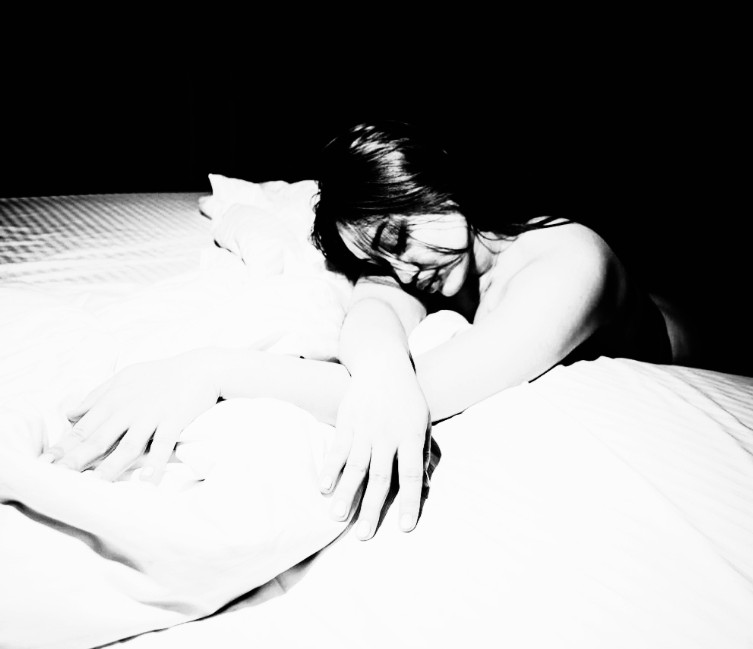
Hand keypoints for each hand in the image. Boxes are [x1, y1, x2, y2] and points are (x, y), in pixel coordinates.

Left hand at [41, 350, 219, 482]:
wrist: (199, 367)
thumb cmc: (159, 375)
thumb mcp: (124, 378)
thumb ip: (96, 396)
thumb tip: (69, 415)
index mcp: (113, 399)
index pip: (82, 428)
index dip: (63, 447)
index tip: (44, 465)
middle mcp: (129, 409)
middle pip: (98, 439)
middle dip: (76, 460)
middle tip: (57, 480)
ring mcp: (152, 415)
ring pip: (127, 445)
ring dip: (110, 467)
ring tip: (95, 487)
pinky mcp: (174, 420)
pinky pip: (163, 445)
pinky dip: (156, 463)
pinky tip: (148, 481)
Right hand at [319, 358, 430, 540]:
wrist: (383, 365)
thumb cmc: (407, 399)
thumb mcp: (424, 422)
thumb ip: (425, 454)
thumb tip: (426, 486)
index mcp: (411, 436)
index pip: (412, 473)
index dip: (409, 501)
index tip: (405, 528)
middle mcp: (387, 434)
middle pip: (380, 476)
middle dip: (371, 507)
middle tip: (364, 536)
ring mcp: (365, 428)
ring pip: (355, 465)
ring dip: (346, 493)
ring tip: (337, 518)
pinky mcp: (347, 421)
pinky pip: (337, 448)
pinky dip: (329, 468)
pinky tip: (323, 487)